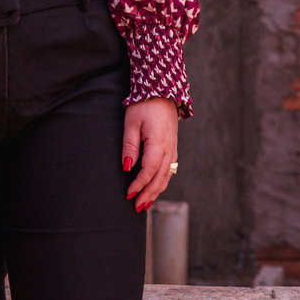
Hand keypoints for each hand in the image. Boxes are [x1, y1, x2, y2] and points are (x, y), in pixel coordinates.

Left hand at [122, 97, 178, 211]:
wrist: (163, 92)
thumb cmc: (144, 106)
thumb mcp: (131, 123)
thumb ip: (129, 146)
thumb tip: (127, 167)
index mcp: (159, 143)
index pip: (149, 170)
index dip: (139, 184)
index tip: (128, 194)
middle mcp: (169, 149)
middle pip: (160, 178)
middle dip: (148, 194)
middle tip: (137, 207)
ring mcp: (173, 149)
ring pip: (166, 176)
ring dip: (156, 191)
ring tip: (145, 204)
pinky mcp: (173, 148)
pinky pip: (169, 169)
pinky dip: (162, 182)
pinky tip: (155, 188)